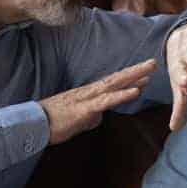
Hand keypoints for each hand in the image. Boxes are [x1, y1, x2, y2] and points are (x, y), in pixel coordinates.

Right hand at [40, 59, 155, 144]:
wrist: (33, 124)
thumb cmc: (52, 123)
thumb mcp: (76, 120)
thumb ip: (89, 116)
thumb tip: (98, 117)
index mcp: (87, 94)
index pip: (112, 83)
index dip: (128, 77)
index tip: (144, 72)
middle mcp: (89, 92)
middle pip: (116, 79)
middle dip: (136, 71)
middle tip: (153, 62)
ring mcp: (87, 98)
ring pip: (114, 85)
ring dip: (133, 77)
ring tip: (150, 71)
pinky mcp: (84, 108)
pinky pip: (106, 100)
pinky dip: (122, 95)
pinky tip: (136, 90)